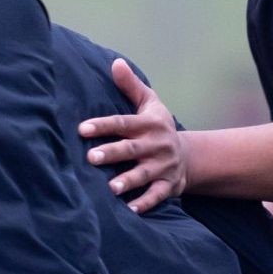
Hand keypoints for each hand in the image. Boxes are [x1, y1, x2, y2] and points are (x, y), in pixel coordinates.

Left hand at [79, 59, 190, 212]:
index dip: (103, 125)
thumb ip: (131, 86)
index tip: (82, 129)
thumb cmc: (159, 127)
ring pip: (143, 174)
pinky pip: (156, 196)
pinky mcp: (168, 186)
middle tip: (90, 158)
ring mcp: (162, 166)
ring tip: (110, 188)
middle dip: (112, 153)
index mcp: (149, 124)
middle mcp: (156, 145)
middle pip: (131, 149)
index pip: (123, 123)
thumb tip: (114, 62)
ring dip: (128, 181)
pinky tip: (129, 211)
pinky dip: (144, 204)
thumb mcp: (150, 104)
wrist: (190, 155)